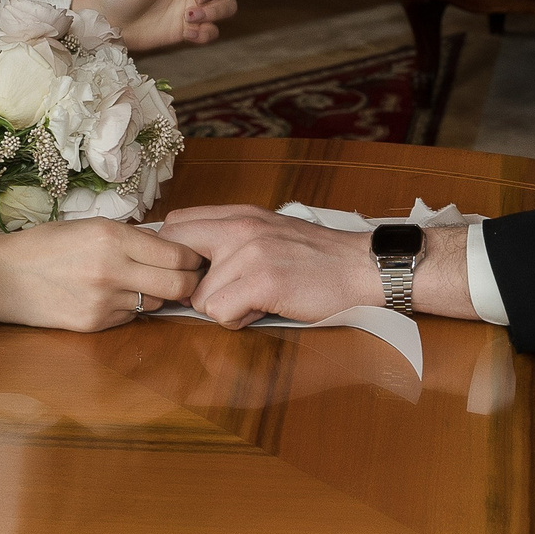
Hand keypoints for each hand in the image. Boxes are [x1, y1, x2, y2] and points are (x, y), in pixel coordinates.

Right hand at [0, 218, 203, 331]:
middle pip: (177, 285)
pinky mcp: (95, 324)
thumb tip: (170, 248)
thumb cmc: (47, 245)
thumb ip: (132, 238)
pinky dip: (128, 307)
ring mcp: (104, 301)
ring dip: (155, 294)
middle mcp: (112, 270)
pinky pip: (130, 317)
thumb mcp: (91, 226)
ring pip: (154, 303)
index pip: (177, 255)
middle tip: (187, 278)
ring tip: (134, 282)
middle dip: (188, 283)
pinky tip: (107, 296)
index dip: (192, 259)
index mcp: (113, 238)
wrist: (5, 276)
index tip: (195, 258)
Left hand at [157, 206, 377, 325]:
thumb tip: (191, 261)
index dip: (174, 255)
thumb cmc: (317, 256)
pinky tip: (264, 309)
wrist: (360, 267)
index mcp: (238, 213)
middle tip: (216, 293)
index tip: (190, 273)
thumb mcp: (268, 230)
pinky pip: (220, 314)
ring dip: (224, 308)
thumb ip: (231, 236)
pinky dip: (239, 320)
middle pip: (175, 257)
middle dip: (188, 284)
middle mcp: (239, 227)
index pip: (175, 224)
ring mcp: (249, 253)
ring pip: (200, 298)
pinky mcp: (262, 282)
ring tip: (257, 300)